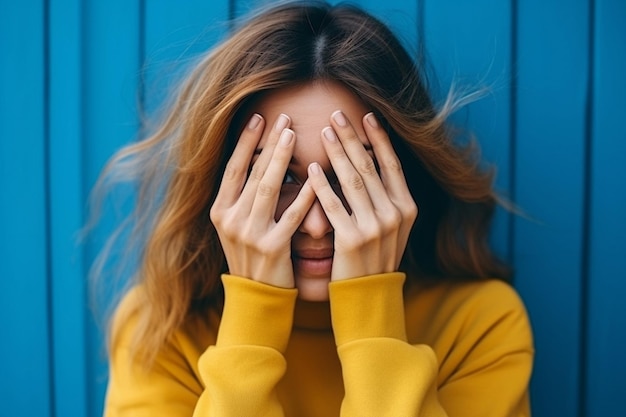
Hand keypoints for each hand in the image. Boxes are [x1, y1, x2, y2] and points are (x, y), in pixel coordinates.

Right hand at [210, 113, 315, 287]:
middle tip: (284, 117)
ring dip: (281, 158)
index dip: (245, 142)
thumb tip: (261, 159)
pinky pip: (291, 214)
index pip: (232, 168)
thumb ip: (244, 198)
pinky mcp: (272, 248)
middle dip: (268, 142)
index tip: (258, 117)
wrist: (256, 297)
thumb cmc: (252, 255)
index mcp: (220, 212)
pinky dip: (304, 194)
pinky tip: (315, 176)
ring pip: (267, 187)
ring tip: (292, 134)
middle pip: (251, 173)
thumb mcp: (237, 227)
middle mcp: (230, 220)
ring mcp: (249, 234)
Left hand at [307, 111, 417, 280]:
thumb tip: (372, 160)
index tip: (367, 115)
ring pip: (352, 180)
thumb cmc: (376, 256)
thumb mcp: (393, 227)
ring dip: (337, 153)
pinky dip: (322, 185)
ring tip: (324, 132)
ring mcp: (374, 228)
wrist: (369, 295)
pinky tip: (312, 168)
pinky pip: (333, 205)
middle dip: (352, 138)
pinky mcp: (351, 240)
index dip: (380, 138)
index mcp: (407, 208)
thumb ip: (387, 197)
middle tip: (337, 115)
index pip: (393, 164)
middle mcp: (394, 215)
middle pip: (370, 167)